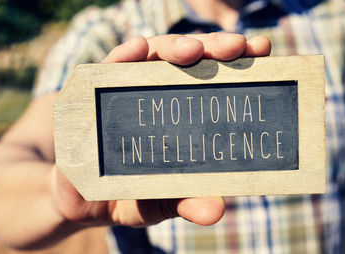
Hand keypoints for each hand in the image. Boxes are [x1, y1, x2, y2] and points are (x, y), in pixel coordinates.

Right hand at [52, 33, 270, 227]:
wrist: (81, 199)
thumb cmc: (131, 193)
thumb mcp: (163, 200)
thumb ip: (188, 201)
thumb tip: (216, 210)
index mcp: (183, 113)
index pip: (214, 80)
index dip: (238, 63)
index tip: (263, 51)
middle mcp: (159, 92)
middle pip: (190, 59)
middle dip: (215, 49)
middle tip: (237, 47)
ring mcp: (128, 87)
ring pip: (154, 54)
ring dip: (175, 47)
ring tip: (193, 51)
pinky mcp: (95, 92)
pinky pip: (108, 67)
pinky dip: (122, 56)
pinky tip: (135, 49)